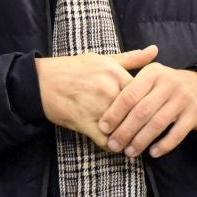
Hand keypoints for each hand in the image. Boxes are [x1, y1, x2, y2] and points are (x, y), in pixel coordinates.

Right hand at [36, 47, 158, 146]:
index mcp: (115, 74)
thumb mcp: (103, 59)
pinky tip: (114, 146)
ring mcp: (96, 108)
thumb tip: (155, 50)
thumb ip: (131, 58)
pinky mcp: (84, 123)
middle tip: (147, 135)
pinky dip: (112, 146)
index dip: (150, 106)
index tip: (152, 113)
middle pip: (136, 115)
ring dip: (128, 139)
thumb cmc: (73, 69)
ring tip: (133, 144)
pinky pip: (105, 141)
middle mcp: (109, 90)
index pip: (145, 95)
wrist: (41, 81)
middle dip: (142, 127)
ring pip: (123, 130)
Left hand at [97, 50, 196, 157]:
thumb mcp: (150, 77)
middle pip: (142, 111)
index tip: (103, 128)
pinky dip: (163, 145)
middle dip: (125, 131)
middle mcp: (168, 84)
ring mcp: (183, 99)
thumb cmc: (166, 86)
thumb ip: (129, 87)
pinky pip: (177, 134)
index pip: (129, 95)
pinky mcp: (194, 114)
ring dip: (141, 141)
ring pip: (157, 124)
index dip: (114, 113)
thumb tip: (103, 110)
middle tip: (114, 145)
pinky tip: (152, 153)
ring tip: (130, 152)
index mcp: (153, 73)